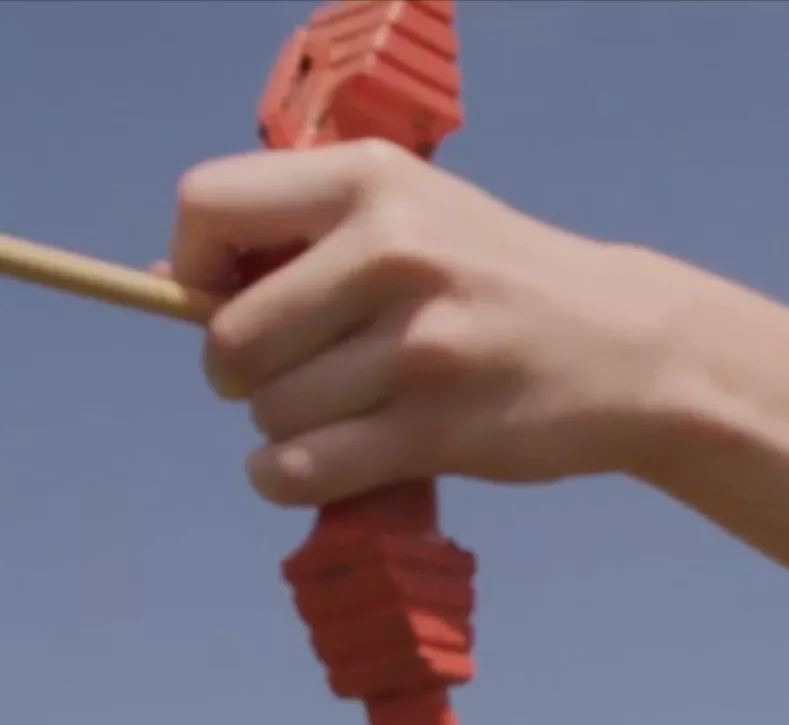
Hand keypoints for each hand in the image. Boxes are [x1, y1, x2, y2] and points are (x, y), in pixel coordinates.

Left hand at [165, 141, 693, 507]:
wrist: (629, 346)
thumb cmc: (495, 280)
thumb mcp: (411, 214)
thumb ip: (298, 236)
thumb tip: (160, 282)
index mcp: (372, 181)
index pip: (206, 206)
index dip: (191, 265)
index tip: (223, 295)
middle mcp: (392, 251)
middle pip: (229, 338)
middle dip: (238, 373)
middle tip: (292, 374)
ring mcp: (420, 344)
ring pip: (268, 413)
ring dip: (279, 430)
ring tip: (339, 414)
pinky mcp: (440, 429)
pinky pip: (304, 470)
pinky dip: (288, 480)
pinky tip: (322, 464)